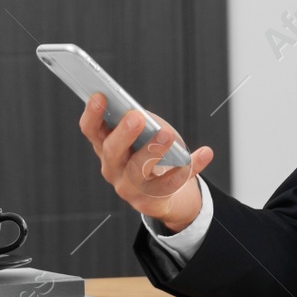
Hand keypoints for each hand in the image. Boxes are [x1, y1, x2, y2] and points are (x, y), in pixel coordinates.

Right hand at [80, 93, 213, 231]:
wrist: (163, 193)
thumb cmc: (150, 152)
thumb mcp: (144, 134)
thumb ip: (142, 124)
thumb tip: (147, 119)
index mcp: (106, 146)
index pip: (91, 130)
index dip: (92, 114)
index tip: (100, 95)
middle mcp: (113, 168)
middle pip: (112, 151)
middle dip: (124, 133)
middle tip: (137, 117)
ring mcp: (130, 187)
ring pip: (138, 170)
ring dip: (153, 150)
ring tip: (167, 135)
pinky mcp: (151, 201)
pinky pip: (172, 183)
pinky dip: (191, 166)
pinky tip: (205, 153)